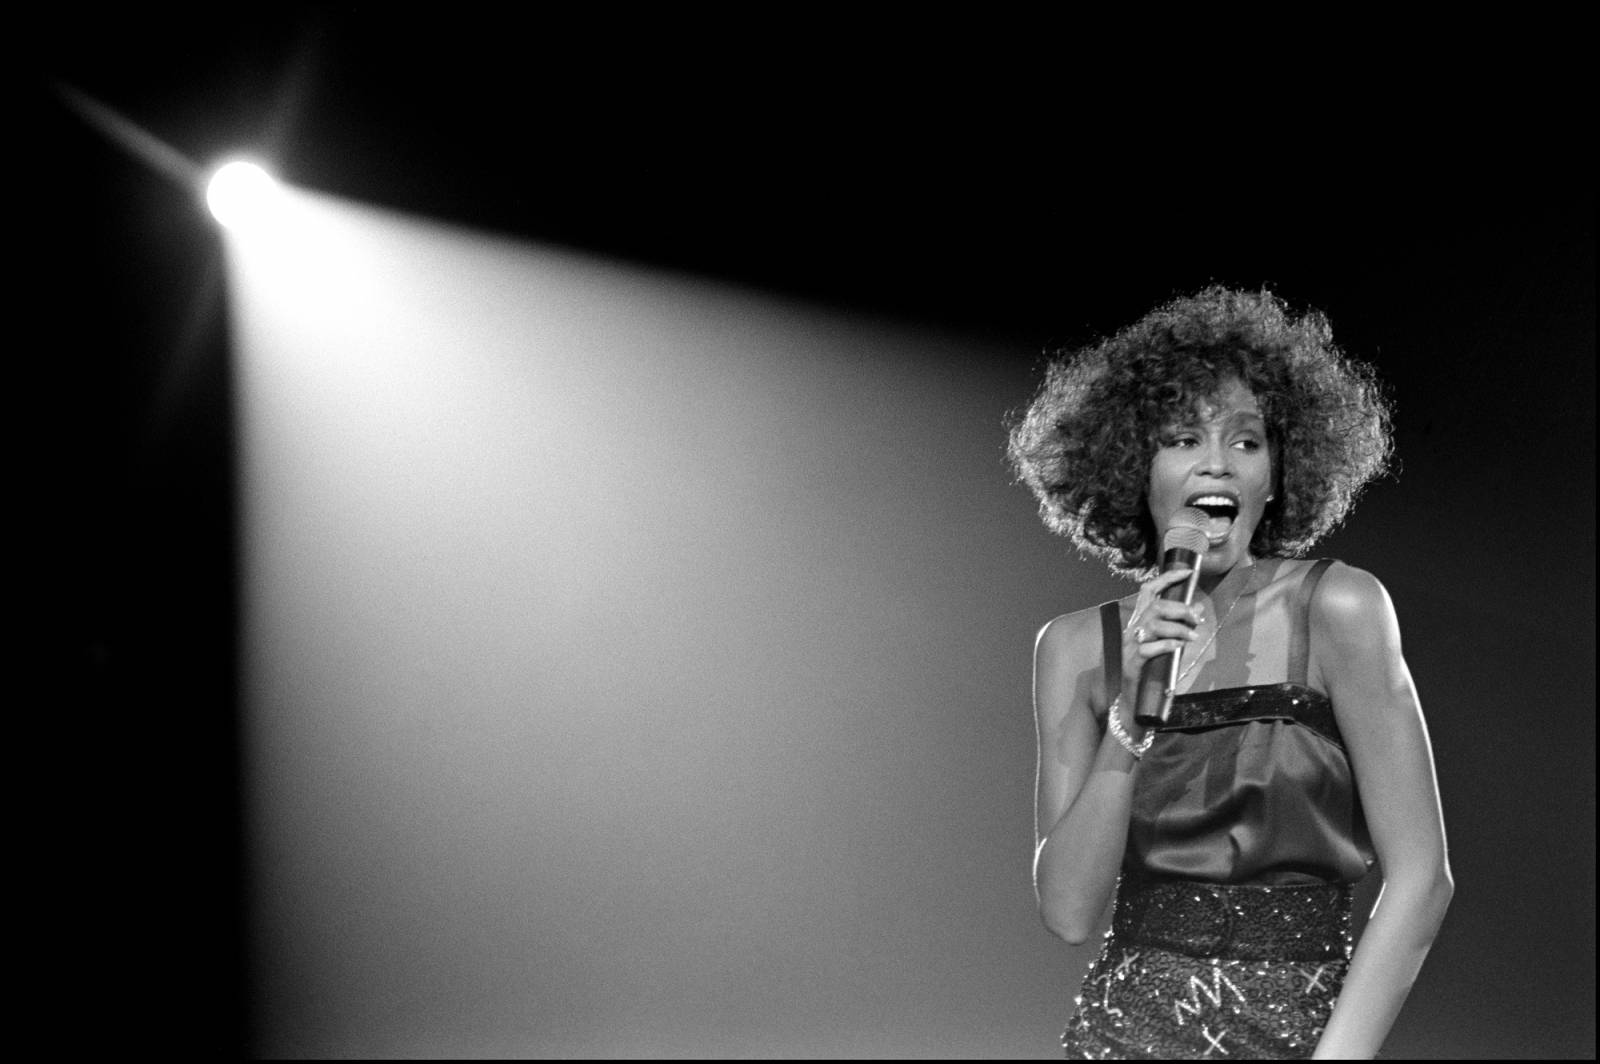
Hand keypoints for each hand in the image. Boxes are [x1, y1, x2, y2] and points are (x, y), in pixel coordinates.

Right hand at [1122, 568, 1203, 709]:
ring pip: (1154, 624)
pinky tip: (1180, 647)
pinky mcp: (1133, 662)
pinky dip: (1168, 645)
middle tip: (1197, 619)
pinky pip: (1150, 649)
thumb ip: (1180, 627)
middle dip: (1180, 609)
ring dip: (1178, 628)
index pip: (1149, 591)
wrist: (1131, 700)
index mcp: (1139, 622)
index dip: (1168, 578)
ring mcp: (1131, 645)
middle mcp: (1132, 629)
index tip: (1189, 572)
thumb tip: (1198, 608)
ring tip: (1192, 637)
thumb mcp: (1167, 645)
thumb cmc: (1150, 671)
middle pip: (1156, 606)